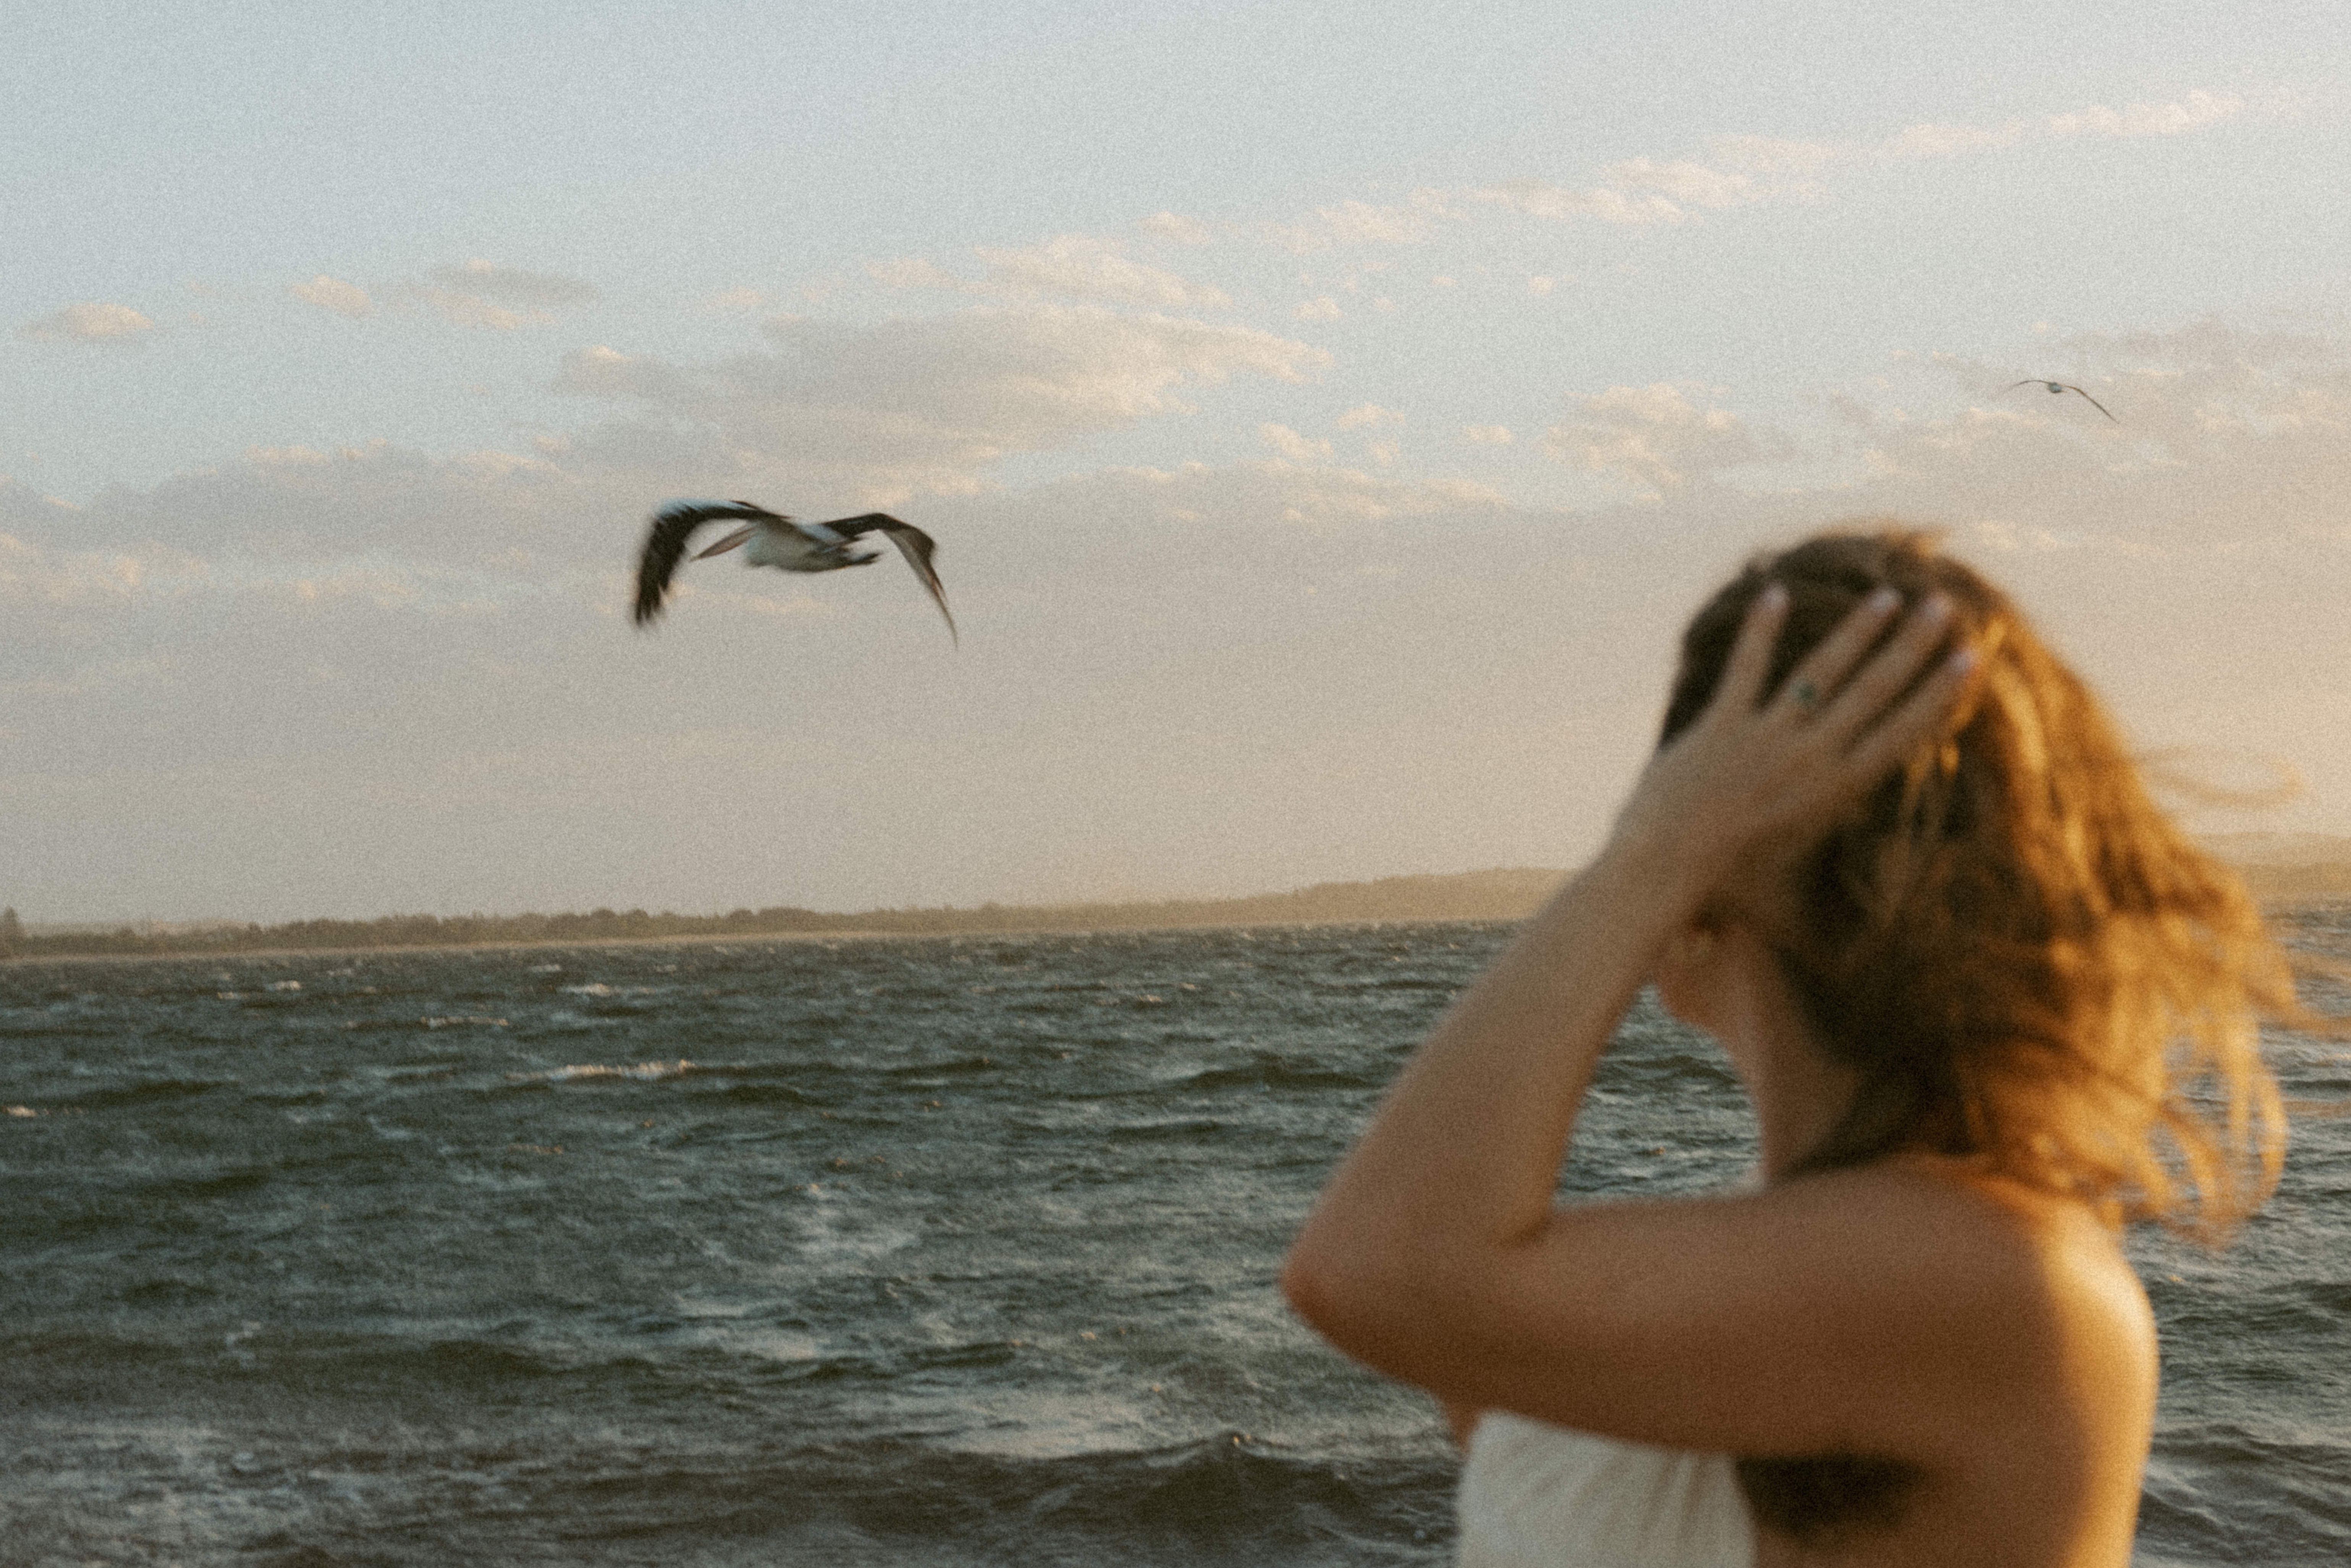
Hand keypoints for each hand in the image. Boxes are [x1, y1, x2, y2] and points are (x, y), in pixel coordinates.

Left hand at [1607, 582, 1976, 922]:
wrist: (1666, 869)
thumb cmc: (1728, 882)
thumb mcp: (1796, 861)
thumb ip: (1827, 836)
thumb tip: (1855, 843)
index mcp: (1836, 792)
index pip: (1902, 733)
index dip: (1939, 695)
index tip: (1969, 660)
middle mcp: (1810, 758)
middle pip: (1873, 691)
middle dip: (1912, 646)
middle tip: (1943, 606)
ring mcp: (1766, 737)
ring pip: (1822, 671)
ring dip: (1858, 630)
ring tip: (1888, 595)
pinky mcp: (1720, 725)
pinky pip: (1746, 667)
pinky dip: (1760, 629)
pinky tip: (1774, 592)